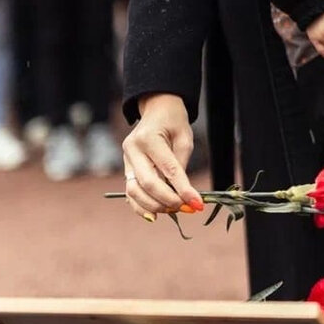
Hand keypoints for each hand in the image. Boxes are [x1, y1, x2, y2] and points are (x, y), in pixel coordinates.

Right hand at [122, 93, 201, 218]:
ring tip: (174, 209)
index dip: (183, 189)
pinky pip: (130, 193)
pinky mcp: (126, 168)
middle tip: (186, 207)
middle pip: (148, 183)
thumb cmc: (173, 121)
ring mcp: (126, 159)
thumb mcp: (184, 138)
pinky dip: (141, 206)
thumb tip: (184, 195)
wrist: (156, 108)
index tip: (197, 203)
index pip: (168, 169)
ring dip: (155, 206)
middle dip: (168, 200)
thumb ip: (181, 165)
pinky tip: (156, 214)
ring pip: (134, 192)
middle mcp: (132, 149)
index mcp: (148, 138)